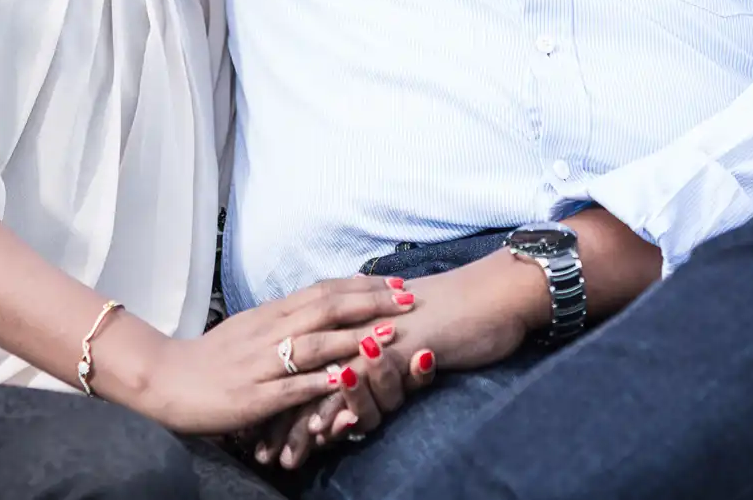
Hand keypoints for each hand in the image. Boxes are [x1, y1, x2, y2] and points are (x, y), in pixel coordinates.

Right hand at [121, 277, 420, 436]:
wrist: (166, 379)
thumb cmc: (213, 356)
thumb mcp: (252, 327)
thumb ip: (288, 318)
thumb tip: (325, 305)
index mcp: (271, 314)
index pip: (324, 290)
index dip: (364, 286)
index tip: (398, 283)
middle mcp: (269, 332)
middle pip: (327, 309)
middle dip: (372, 303)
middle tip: (410, 300)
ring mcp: (260, 364)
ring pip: (313, 345)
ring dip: (355, 338)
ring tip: (390, 334)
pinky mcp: (251, 397)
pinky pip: (288, 388)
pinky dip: (317, 383)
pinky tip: (344, 381)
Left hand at [261, 258, 540, 469]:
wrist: (493, 293)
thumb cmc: (456, 309)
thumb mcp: (409, 326)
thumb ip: (383, 340)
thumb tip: (365, 353)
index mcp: (357, 321)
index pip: (309, 358)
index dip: (285, 392)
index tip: (263, 425)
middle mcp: (358, 328)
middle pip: (306, 375)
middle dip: (281, 417)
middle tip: (260, 452)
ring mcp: (376, 338)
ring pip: (326, 386)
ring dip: (302, 425)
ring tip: (282, 458)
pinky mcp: (397, 351)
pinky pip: (362, 386)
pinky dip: (339, 412)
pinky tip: (324, 435)